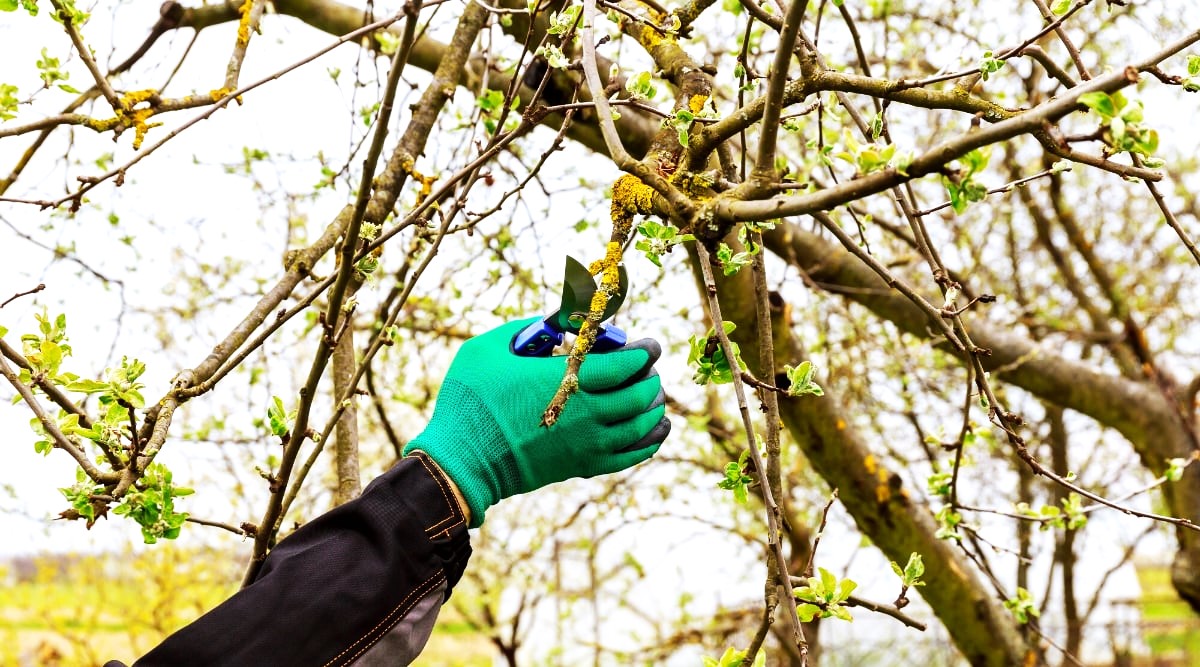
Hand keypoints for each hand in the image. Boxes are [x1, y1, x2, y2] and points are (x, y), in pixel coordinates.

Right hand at [404, 318, 669, 526]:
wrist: (461, 461)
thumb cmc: (470, 401)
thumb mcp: (489, 348)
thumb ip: (526, 328)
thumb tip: (555, 321)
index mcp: (566, 380)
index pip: (625, 364)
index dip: (644, 353)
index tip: (650, 346)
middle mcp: (586, 414)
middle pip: (639, 396)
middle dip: (650, 379)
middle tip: (649, 369)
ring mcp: (586, 444)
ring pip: (641, 427)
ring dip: (654, 409)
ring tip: (655, 397)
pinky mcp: (580, 467)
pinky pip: (629, 456)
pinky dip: (648, 442)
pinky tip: (654, 432)